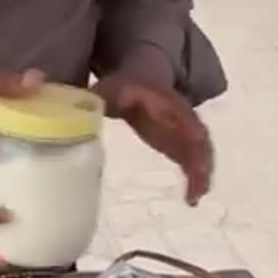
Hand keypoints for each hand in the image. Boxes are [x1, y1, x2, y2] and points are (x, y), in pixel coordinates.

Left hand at [94, 71, 212, 205]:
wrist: (142, 77)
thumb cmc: (122, 85)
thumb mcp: (108, 88)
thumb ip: (94, 98)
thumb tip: (76, 112)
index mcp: (163, 98)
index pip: (180, 110)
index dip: (189, 124)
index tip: (196, 140)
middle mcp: (180, 114)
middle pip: (197, 134)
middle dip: (200, 157)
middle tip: (197, 183)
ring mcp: (184, 130)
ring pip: (201, 151)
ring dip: (201, 173)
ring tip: (194, 198)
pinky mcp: (181, 144)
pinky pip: (194, 162)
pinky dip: (195, 180)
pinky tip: (191, 200)